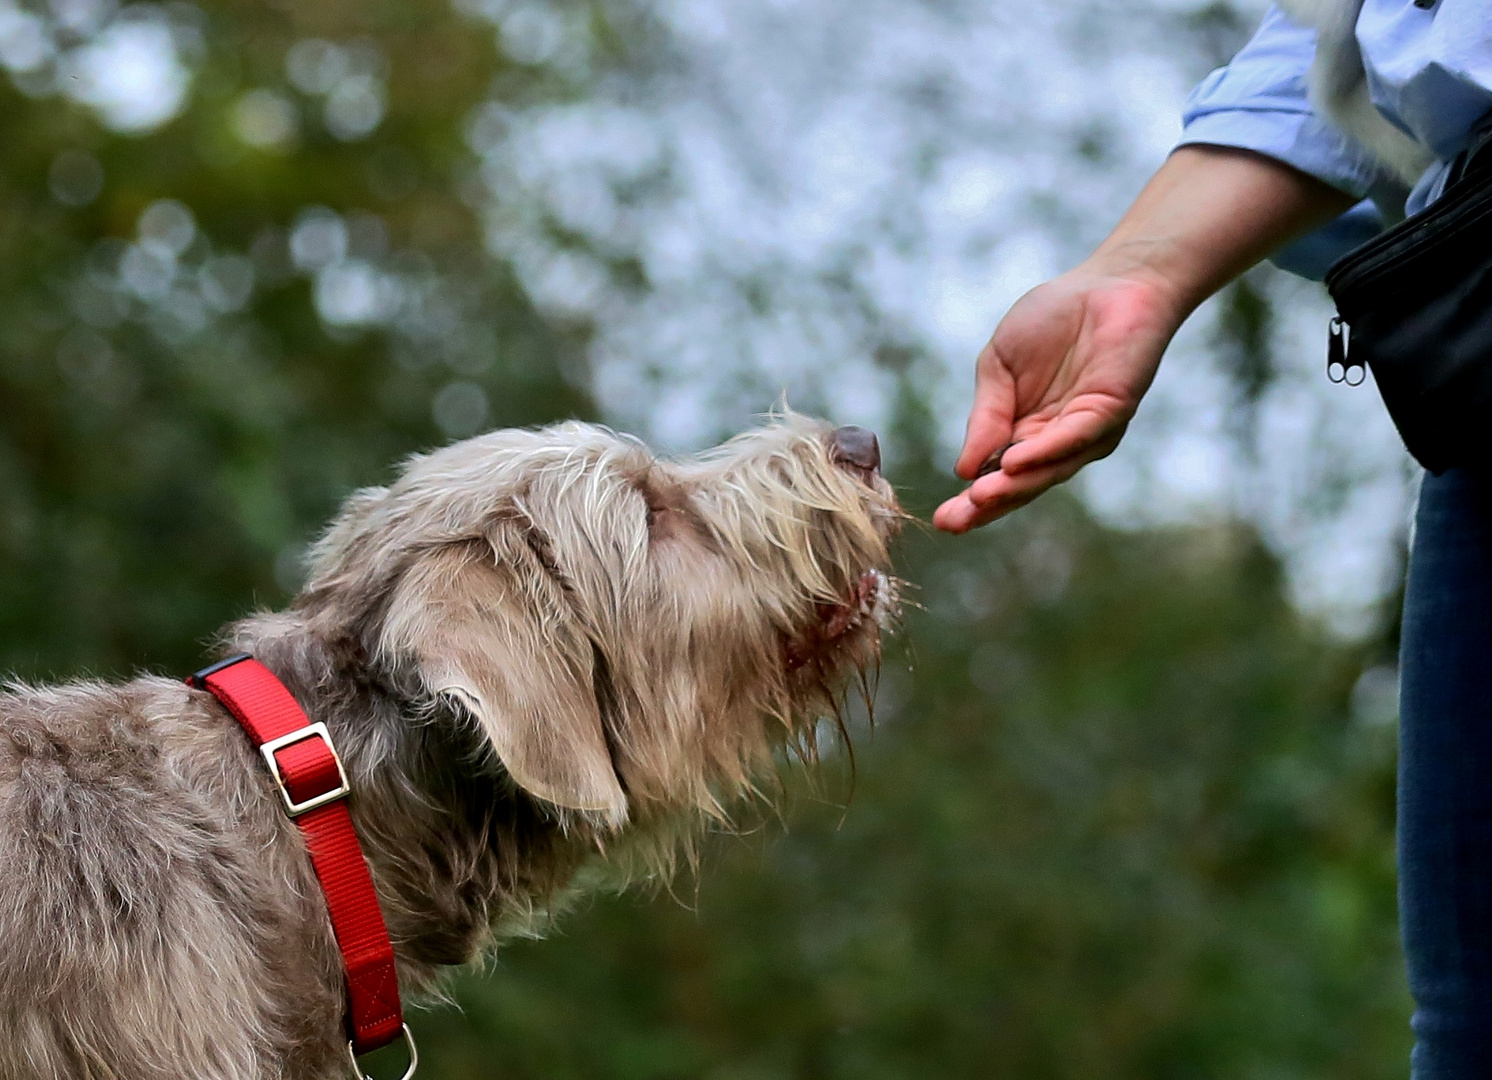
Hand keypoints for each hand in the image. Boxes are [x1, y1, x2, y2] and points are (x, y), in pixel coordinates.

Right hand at [931, 146, 1358, 534]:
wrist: (1109, 282)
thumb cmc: (1054, 319)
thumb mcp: (998, 367)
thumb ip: (985, 416)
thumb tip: (964, 468)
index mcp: (1027, 434)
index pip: (997, 476)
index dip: (971, 500)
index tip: (940, 519)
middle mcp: (1058, 443)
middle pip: (1021, 484)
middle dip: (986, 506)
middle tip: (951, 523)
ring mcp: (1086, 432)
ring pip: (1047, 469)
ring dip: (1013, 486)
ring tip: (978, 499)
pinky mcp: (1109, 412)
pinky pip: (1074, 438)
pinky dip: (1045, 451)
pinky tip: (1015, 460)